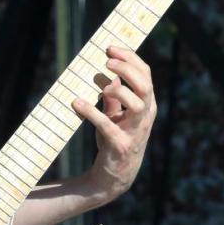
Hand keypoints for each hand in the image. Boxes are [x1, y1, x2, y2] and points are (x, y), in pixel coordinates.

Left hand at [73, 46, 155, 202]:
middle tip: (107, 61)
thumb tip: (109, 74)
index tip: (110, 48)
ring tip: (100, 84)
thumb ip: (115, 95)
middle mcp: (145, 116)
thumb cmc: (115, 139)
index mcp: (147, 105)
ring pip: (137, 105)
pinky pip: (108, 126)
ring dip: (119, 91)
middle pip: (145, 86)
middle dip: (128, 70)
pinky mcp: (120, 145)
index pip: (146, 75)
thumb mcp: (116, 114)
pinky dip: (92, 113)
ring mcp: (135, 131)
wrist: (114, 176)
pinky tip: (76, 104)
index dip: (130, 59)